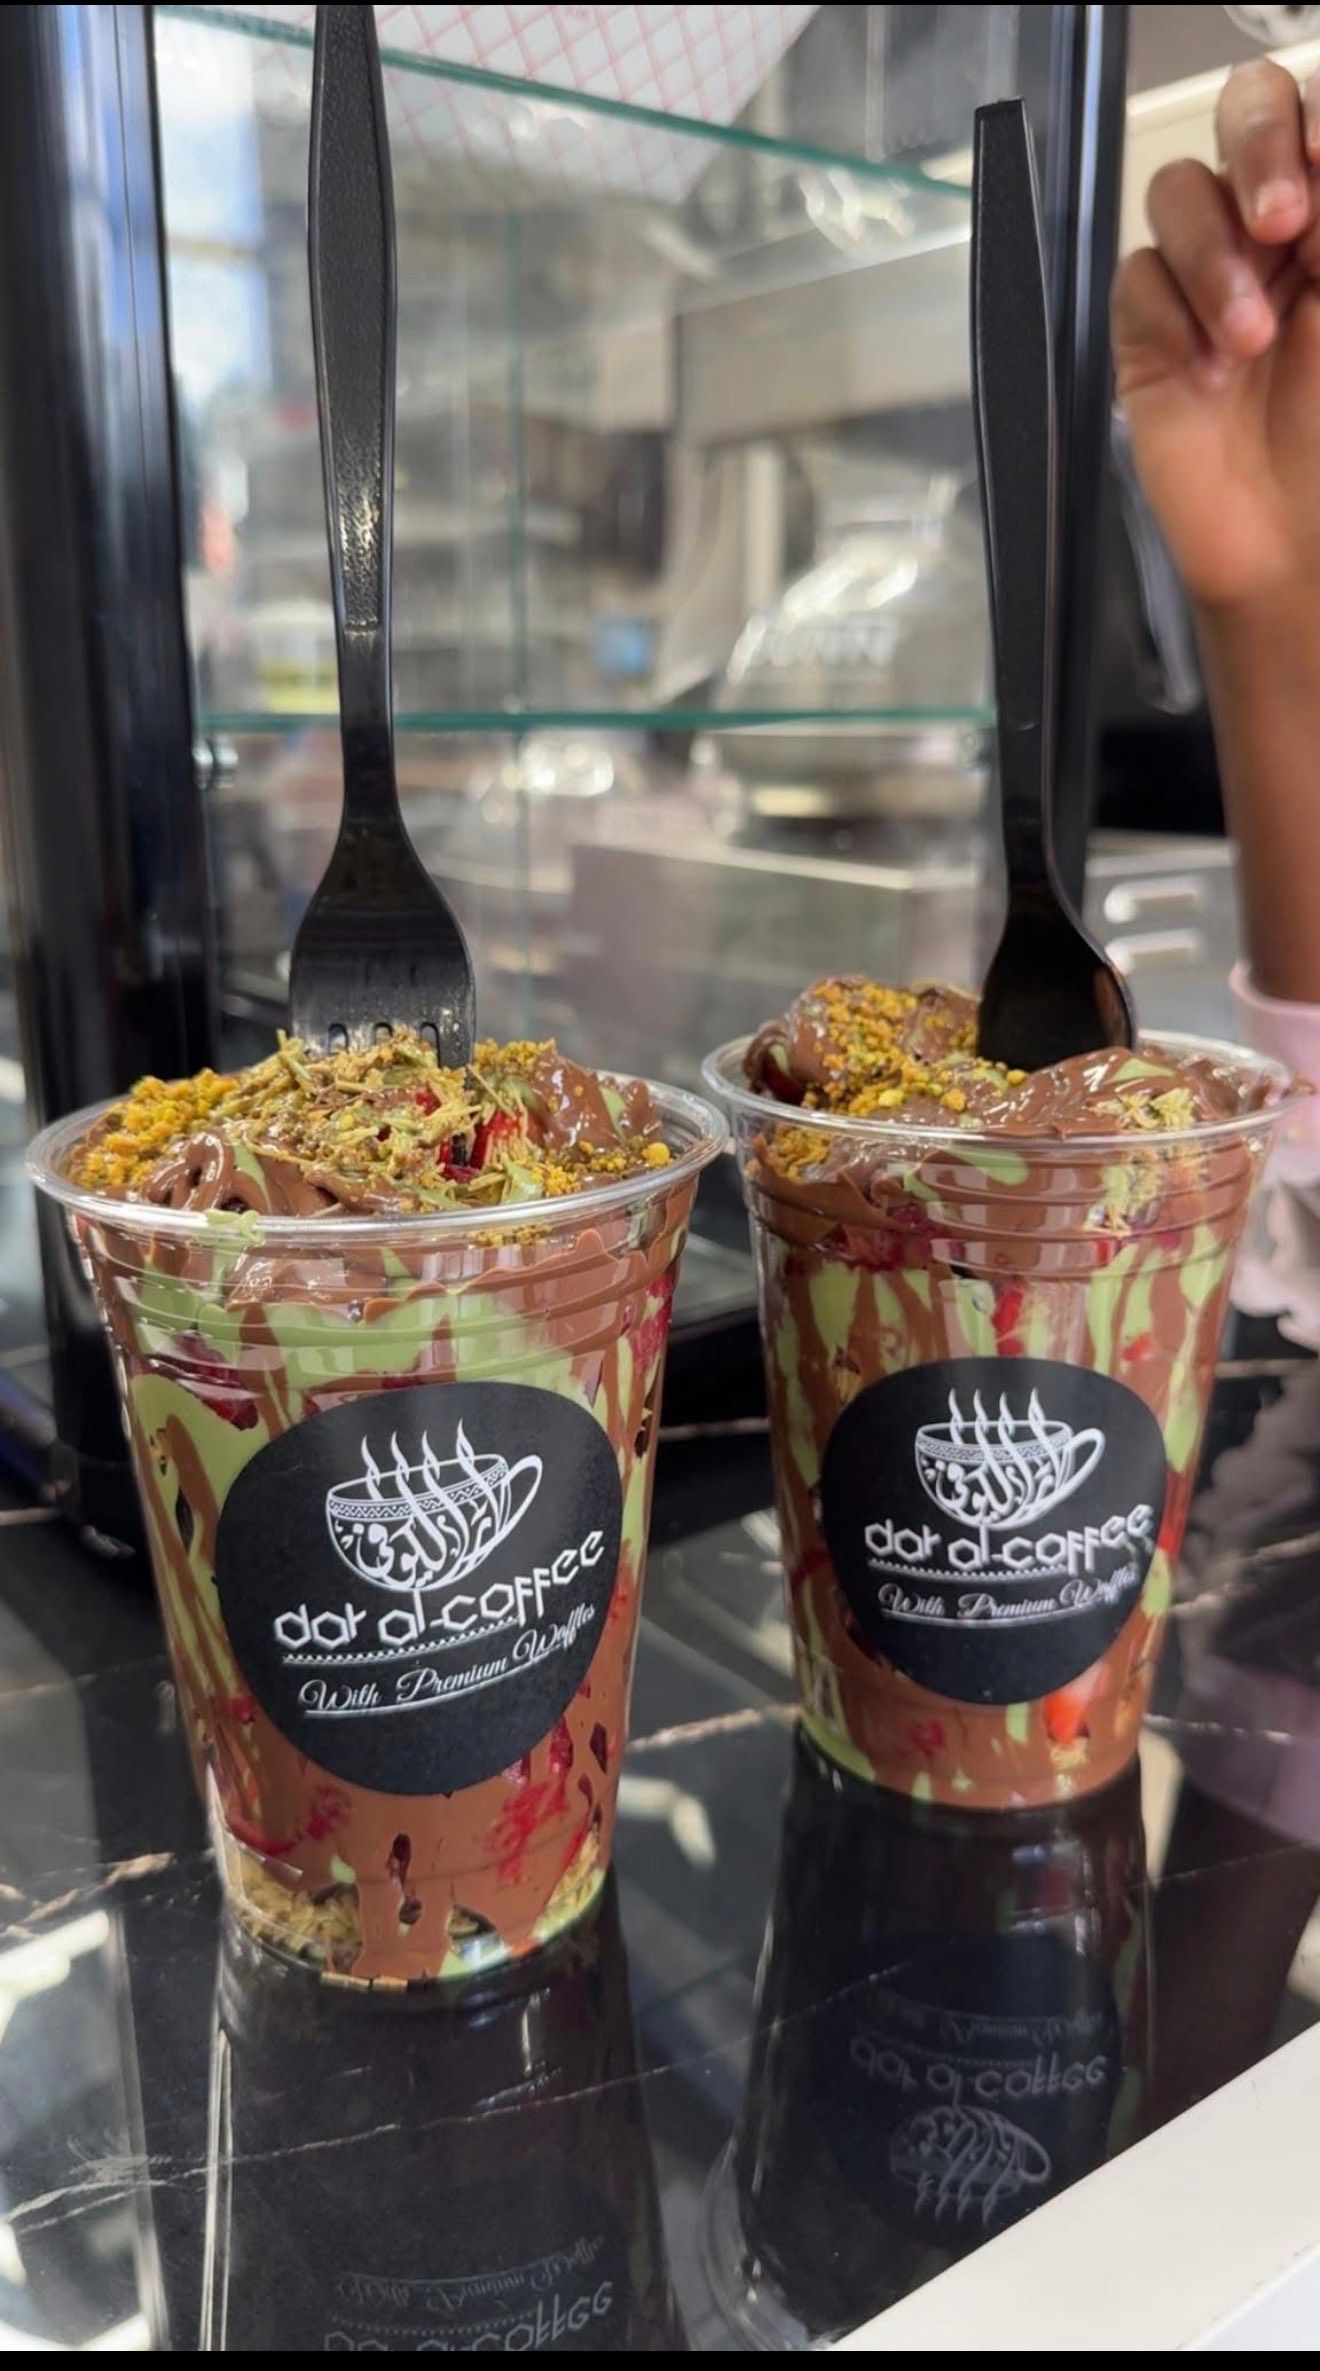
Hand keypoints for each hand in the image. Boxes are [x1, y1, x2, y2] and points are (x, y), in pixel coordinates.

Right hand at [1112, 60, 1319, 613]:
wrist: (1296, 552)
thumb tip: (1318, 163)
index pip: (1316, 115)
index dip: (1311, 125)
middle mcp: (1277, 228)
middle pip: (1246, 114)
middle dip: (1259, 149)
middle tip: (1281, 219)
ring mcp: (1210, 275)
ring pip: (1181, 191)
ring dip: (1213, 257)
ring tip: (1250, 340)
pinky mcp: (1149, 332)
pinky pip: (1137, 281)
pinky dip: (1170, 318)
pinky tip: (1207, 374)